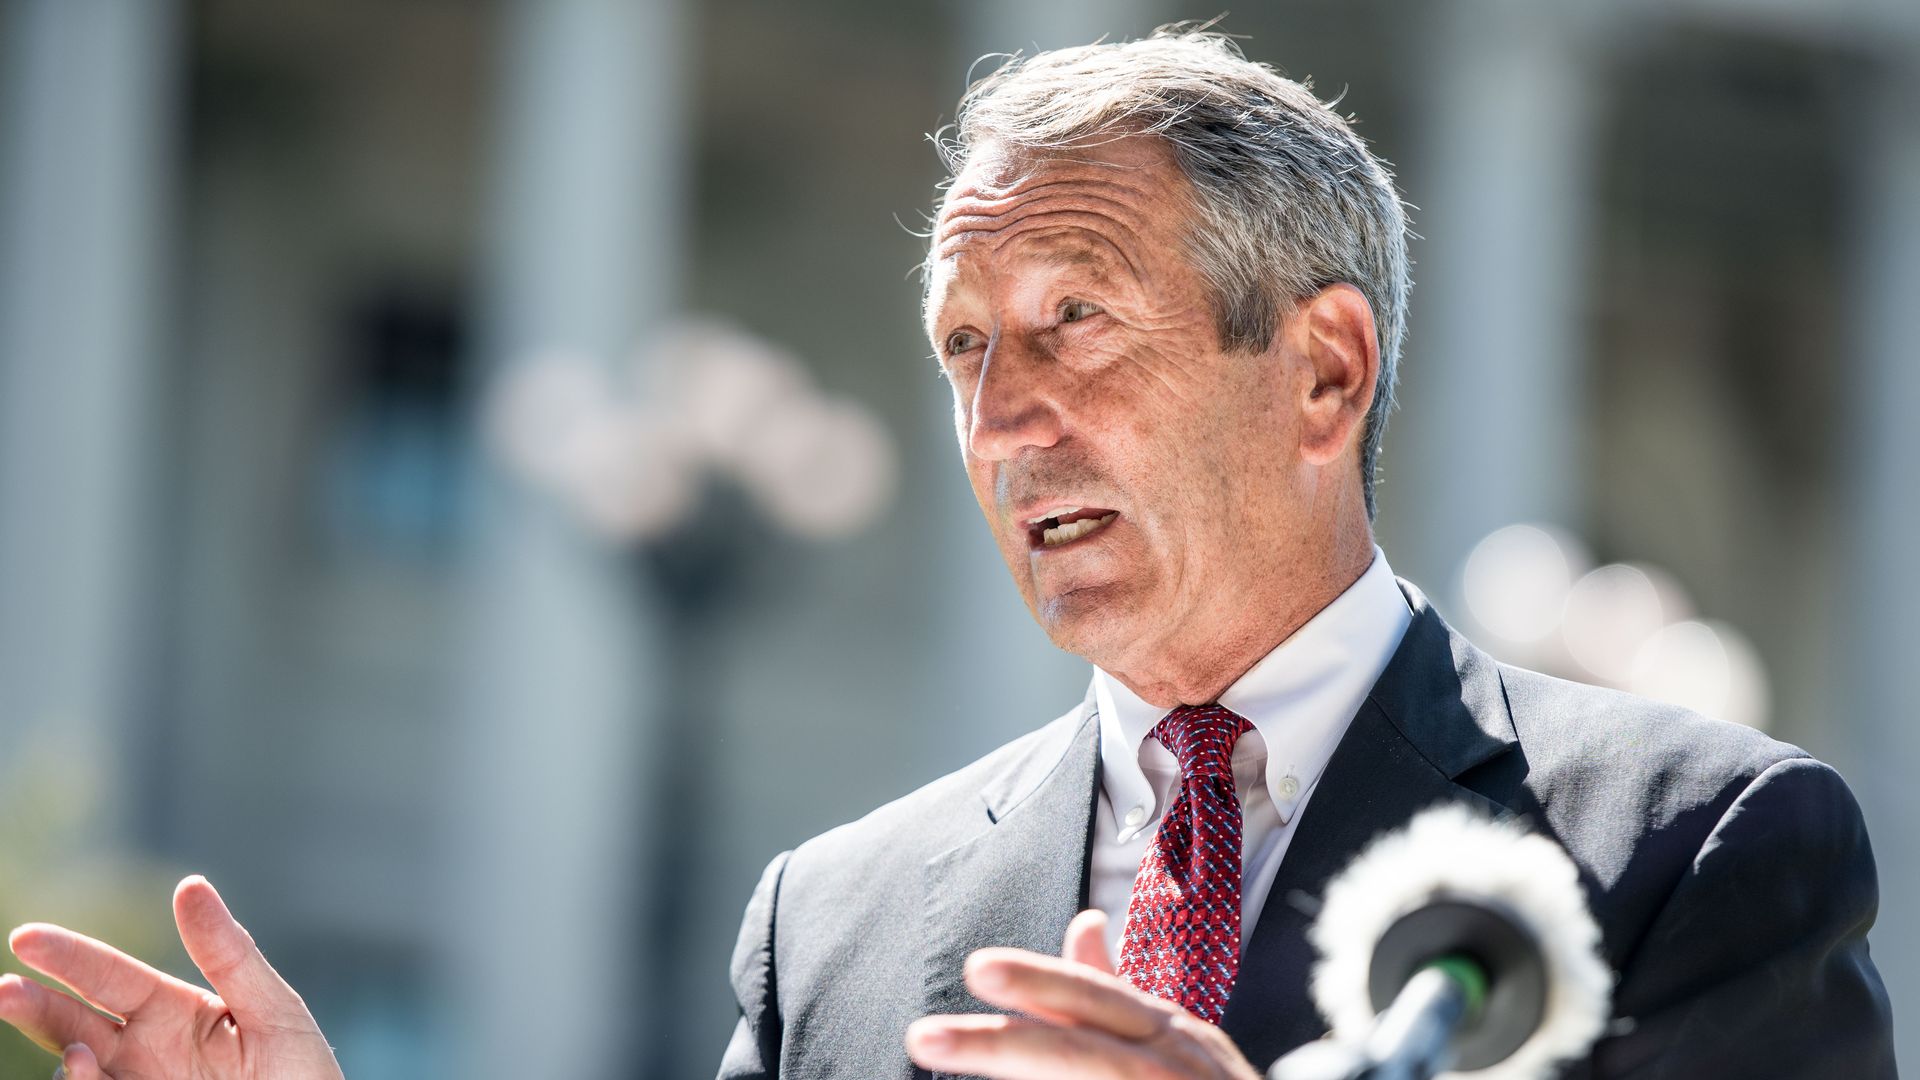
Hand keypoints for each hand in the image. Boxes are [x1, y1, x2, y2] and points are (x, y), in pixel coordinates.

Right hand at [0, 875, 343, 1079]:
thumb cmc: (301, 1074)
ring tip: (88, 1053)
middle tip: (6, 992)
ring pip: (76, 1071)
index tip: (26, 939)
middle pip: (70, 1022)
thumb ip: (230, 955)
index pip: (110, 976)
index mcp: (172, 1011)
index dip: (69, 956)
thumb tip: (190, 885)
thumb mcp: (274, 1011)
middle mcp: (142, 1051)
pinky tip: (92, 1072)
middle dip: (33, 1006)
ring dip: (71, 1063)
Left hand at [906, 909, 1262, 1079]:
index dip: (1039, 984)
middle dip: (1006, 1044)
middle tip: (927, 1036)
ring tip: (942, 1060)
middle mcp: (1178, 1067)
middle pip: (1084, 1053)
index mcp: (1170, 1034)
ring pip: (1090, 1079)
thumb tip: (1081, 921)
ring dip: (1015, 1070)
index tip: (977, 968)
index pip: (1097, 1001)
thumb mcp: (1171, 1038)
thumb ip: (1115, 988)